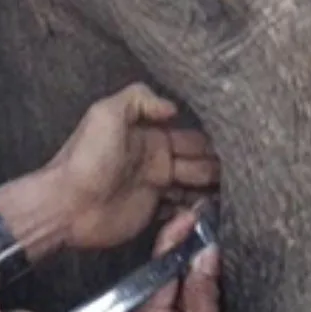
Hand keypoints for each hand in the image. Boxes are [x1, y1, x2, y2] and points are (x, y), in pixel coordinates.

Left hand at [42, 85, 220, 250]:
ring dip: (212, 188)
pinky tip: (212, 210)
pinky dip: (197, 209)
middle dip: (219, 166)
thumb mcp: (106, 113)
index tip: (236, 146)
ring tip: (236, 191)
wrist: (66, 205)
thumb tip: (172, 107)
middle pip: (198, 162)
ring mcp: (154, 188)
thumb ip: (139, 98)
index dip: (212, 142)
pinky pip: (181, 210)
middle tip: (244, 172)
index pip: (191, 137)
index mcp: (150, 136)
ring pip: (194, 186)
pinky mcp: (151, 213)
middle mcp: (156, 161)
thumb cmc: (86, 159)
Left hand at [118, 206, 236, 311]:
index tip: (190, 218)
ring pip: (165, 296)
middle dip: (183, 256)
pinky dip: (186, 294)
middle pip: (161, 282)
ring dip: (186, 275)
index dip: (176, 242)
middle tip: (202, 225)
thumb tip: (205, 253)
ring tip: (205, 248)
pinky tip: (201, 281)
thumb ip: (204, 295)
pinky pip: (169, 311)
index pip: (160, 272)